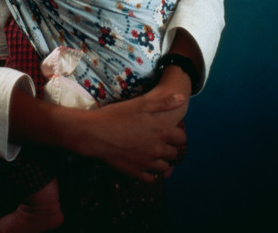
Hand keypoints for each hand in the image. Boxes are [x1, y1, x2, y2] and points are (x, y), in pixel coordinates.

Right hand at [9, 87, 185, 182]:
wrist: (95, 133)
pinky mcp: (135, 173)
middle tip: (158, 141)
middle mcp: (157, 150)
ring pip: (164, 168)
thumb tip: (182, 98)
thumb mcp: (141, 103)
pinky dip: (150, 173)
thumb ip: (164, 102)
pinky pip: (150, 179)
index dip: (177, 134)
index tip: (169, 131)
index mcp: (161, 132)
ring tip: (150, 152)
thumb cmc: (118, 115)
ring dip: (161, 161)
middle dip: (169, 148)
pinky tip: (142, 164)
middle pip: (173, 154)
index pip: (181, 138)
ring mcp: (146, 163)